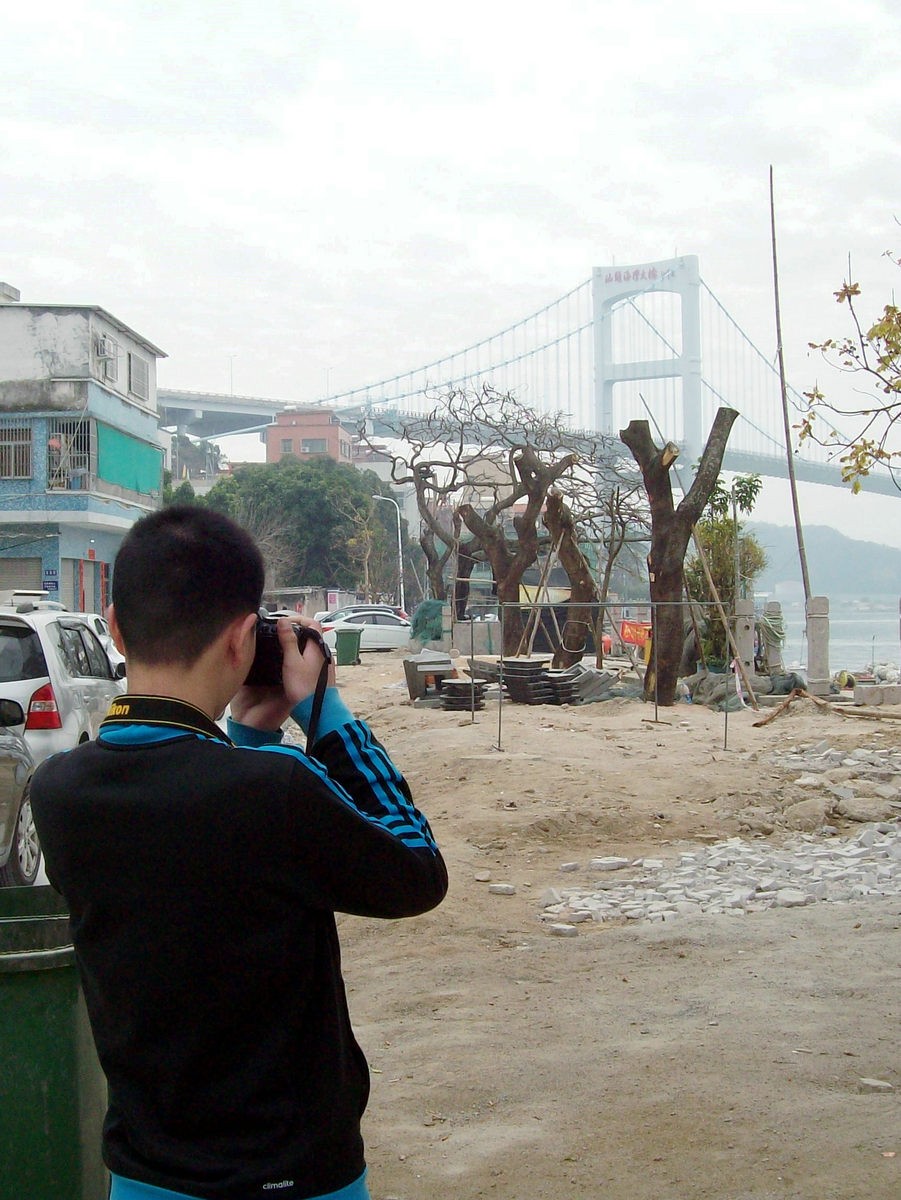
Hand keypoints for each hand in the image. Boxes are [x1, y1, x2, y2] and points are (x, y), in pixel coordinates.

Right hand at [230, 616, 335, 730]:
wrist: (316, 711)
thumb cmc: (304, 689)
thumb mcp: (292, 661)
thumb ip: (288, 640)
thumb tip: (284, 621)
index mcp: (318, 647)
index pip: (312, 623)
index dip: (298, 619)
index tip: (284, 622)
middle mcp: (323, 653)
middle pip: (311, 634)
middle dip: (296, 630)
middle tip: (281, 632)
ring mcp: (323, 664)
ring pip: (310, 646)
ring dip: (298, 642)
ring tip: (282, 645)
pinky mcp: (320, 673)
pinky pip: (311, 657)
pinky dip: (300, 653)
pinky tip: (290, 661)